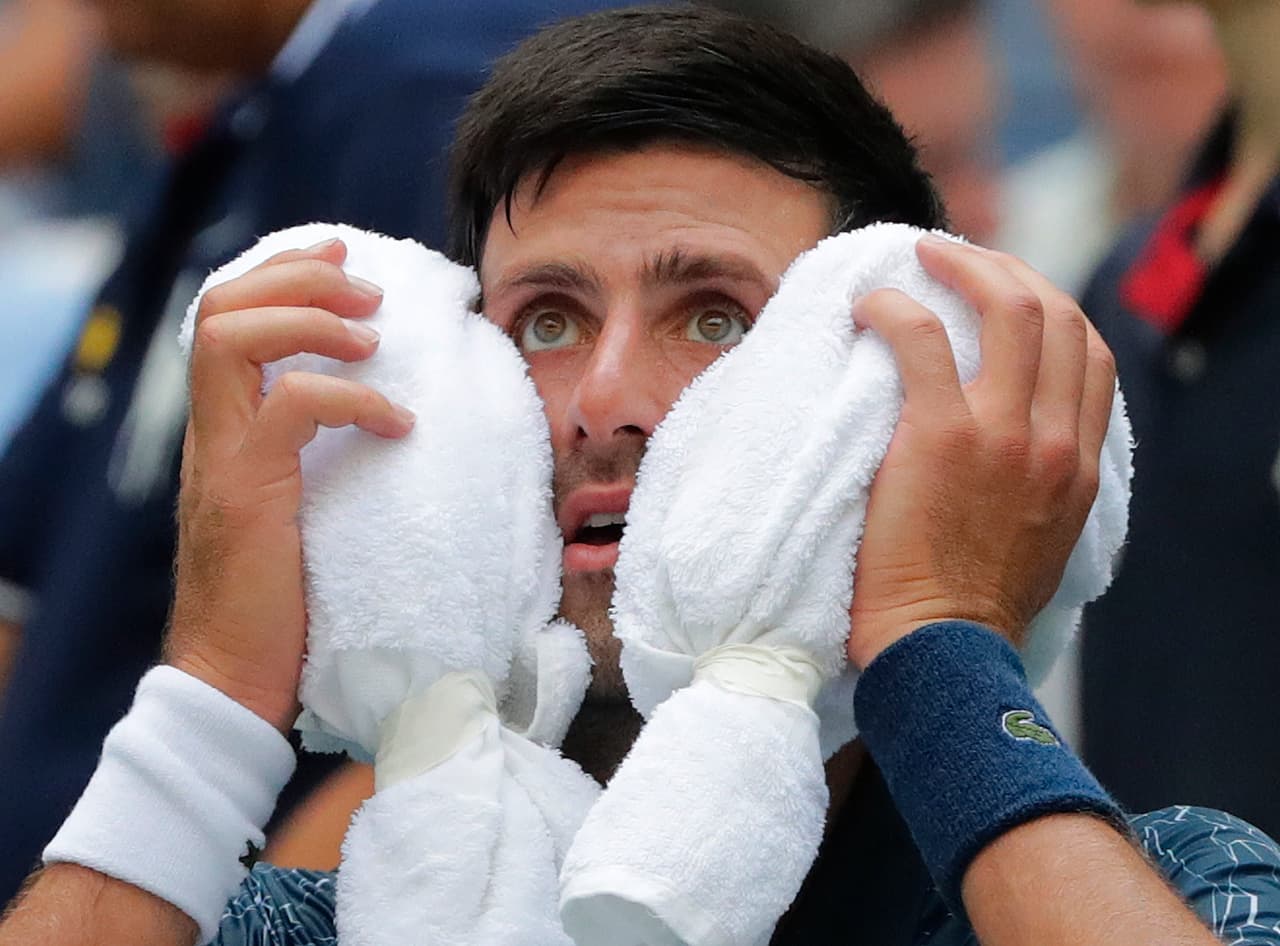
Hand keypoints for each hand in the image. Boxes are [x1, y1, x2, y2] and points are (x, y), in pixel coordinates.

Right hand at [166, 238, 413, 730]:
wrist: (236, 677)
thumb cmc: (283, 599)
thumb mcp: (299, 506)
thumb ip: (316, 456)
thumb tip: (387, 418)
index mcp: (223, 428)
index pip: (225, 317)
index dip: (281, 272)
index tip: (342, 254)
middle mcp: (212, 431)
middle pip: (220, 307)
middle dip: (297, 276)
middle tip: (368, 285)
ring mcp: (222, 457)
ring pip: (231, 337)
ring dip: (310, 318)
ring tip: (374, 334)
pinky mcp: (247, 490)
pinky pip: (290, 407)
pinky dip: (350, 398)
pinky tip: (396, 422)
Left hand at [846, 237, 1116, 669]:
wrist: (941, 651)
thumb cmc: (972, 606)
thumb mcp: (1040, 538)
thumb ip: (1040, 481)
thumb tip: (1012, 443)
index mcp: (1078, 462)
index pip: (1089, 351)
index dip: (1049, 305)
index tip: (1005, 292)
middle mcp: (1052, 438)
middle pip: (1054, 313)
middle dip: (1006, 271)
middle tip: (955, 259)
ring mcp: (1002, 433)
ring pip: (1006, 308)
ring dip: (962, 267)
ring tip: (920, 256)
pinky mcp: (939, 436)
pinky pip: (919, 338)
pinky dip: (894, 309)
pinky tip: (868, 307)